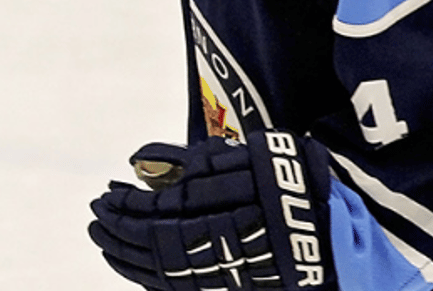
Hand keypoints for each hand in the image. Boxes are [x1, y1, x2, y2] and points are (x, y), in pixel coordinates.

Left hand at [88, 130, 337, 290]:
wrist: (337, 226)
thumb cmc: (287, 179)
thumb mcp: (243, 155)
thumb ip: (192, 160)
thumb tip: (139, 160)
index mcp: (229, 205)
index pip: (161, 210)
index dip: (127, 206)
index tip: (104, 196)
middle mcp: (229, 240)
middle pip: (157, 242)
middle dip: (119, 231)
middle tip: (94, 217)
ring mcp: (231, 269)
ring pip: (165, 269)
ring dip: (126, 256)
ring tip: (102, 239)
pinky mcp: (234, 286)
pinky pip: (182, 287)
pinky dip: (149, 278)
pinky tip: (130, 266)